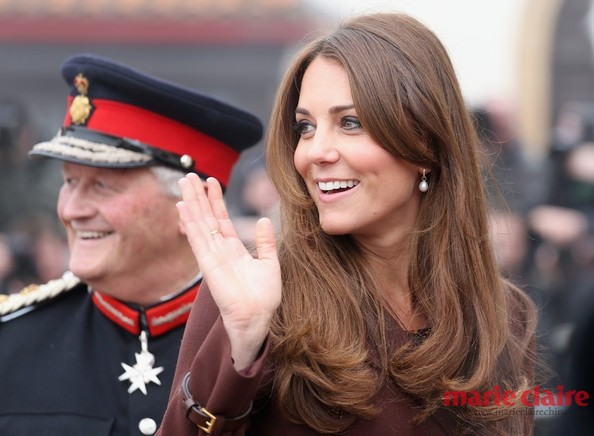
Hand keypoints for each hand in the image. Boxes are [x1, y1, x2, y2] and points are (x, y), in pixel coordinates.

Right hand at [177, 174, 281, 369]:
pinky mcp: (208, 265)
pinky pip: (198, 240)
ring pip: (199, 224)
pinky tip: (183, 207)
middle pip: (206, 217)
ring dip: (191, 203)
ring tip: (184, 183)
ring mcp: (212, 256)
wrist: (258, 318)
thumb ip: (265, 243)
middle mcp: (220, 250)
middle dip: (198, 196)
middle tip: (189, 176)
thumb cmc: (264, 298)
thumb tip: (264, 220)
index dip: (215, 200)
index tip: (211, 182)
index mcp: (233, 249)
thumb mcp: (270, 264)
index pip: (221, 219)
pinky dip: (191, 223)